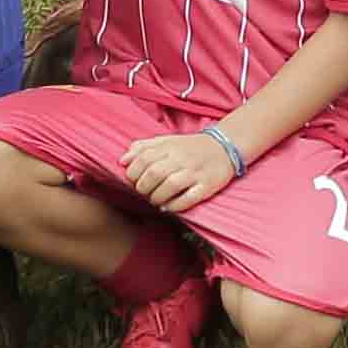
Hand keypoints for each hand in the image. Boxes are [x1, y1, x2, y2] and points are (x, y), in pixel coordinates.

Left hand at [122, 126, 240, 213]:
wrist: (225, 146)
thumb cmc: (191, 147)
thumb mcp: (167, 140)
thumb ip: (144, 147)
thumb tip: (122, 161)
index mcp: (170, 146)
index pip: (143, 159)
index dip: (133, 172)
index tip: (134, 179)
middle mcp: (182, 159)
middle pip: (154, 173)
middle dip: (143, 187)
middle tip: (144, 191)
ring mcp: (195, 173)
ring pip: (169, 187)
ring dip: (156, 197)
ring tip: (155, 199)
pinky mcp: (207, 186)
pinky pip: (188, 199)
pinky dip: (174, 206)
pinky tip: (168, 206)